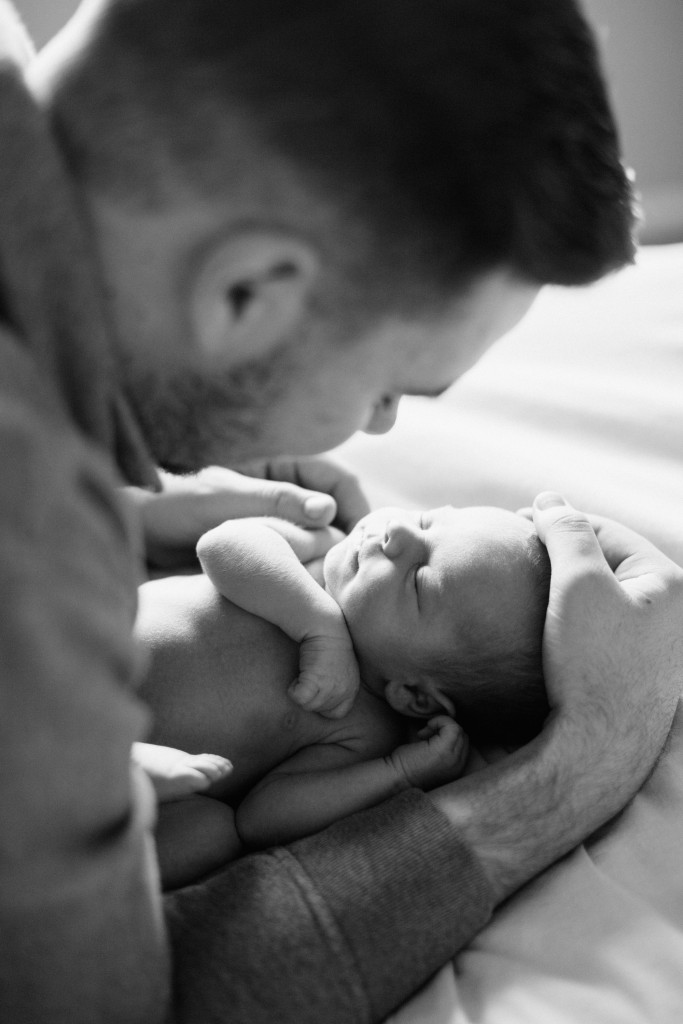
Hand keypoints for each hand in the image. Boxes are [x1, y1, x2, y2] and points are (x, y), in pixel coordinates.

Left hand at [126, 459, 368, 568]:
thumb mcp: (223, 496)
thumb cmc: (166, 498)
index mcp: (279, 463)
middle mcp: (281, 490)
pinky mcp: (259, 548)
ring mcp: (271, 520)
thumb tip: (329, 512)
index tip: (364, 543)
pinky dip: (302, 575)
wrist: (126, 526)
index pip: (337, 479)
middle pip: (333, 512)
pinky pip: (292, 559)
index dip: (358, 508)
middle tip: (350, 575)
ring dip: (324, 562)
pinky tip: (304, 595)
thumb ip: (275, 501)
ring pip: (315, 540)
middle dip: (345, 540)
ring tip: (330, 590)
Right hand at [291, 632, 360, 718]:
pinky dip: (293, 690)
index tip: (316, 690)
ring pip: (308, 705)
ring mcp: (331, 687)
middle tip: (308, 677)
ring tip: (303, 673)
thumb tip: (321, 698)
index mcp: (352, 689)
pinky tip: (296, 677)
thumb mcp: (342, 669)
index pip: (337, 713)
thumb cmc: (329, 644)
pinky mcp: (316, 681)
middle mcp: (345, 691)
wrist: (325, 627)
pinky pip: (299, 698)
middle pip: (319, 710)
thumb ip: (337, 686)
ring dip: (300, 691)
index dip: (323, 705)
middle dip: (310, 697)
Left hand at [390, 716, 468, 788]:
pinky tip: (425, 731)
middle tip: (425, 736)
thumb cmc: (408, 766)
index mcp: (457, 768)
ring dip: (440, 726)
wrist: (396, 778)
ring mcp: (453, 758)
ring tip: (424, 735)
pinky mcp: (444, 750)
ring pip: (458, 730)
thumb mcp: (432, 759)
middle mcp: (459, 765)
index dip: (446, 735)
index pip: (463, 742)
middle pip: (462, 735)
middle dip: (444, 730)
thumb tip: (444, 728)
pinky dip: (439, 721)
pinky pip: (452, 726)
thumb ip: (444, 749)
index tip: (428, 738)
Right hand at [531, 493, 682, 729]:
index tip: (516, 524)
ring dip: (564, 583)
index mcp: (672, 582)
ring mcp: (659, 645)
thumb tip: (551, 500)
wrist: (595, 748)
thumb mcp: (577, 583)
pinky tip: (544, 620)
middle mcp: (675, 612)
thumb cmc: (591, 663)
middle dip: (561, 553)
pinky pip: (602, 625)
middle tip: (518, 552)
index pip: (606, 531)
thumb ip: (566, 532)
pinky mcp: (639, 671)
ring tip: (526, 584)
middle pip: (607, 561)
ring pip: (603, 594)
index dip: (557, 522)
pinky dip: (573, 615)